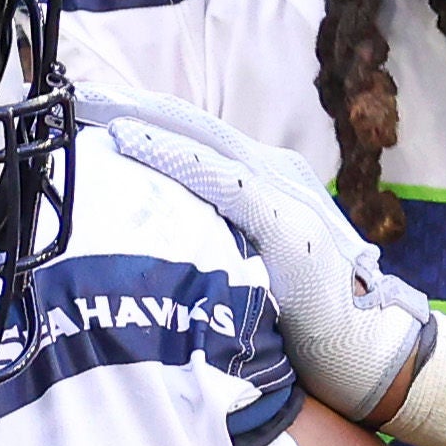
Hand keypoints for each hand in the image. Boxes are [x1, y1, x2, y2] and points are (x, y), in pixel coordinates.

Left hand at [77, 84, 434, 421]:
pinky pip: (218, 176)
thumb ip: (217, 240)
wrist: (367, 347)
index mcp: (267, 178)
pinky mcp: (284, 217)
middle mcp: (275, 170)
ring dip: (141, 119)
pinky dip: (171, 154)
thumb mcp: (253, 264)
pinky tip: (132, 140)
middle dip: (133, 105)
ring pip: (199, 138)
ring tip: (93, 109)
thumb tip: (158, 240)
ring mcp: (282, 190)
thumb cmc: (308, 316)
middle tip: (78, 97)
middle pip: (192, 125)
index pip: (196, 137)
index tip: (93, 113)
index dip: (145, 119)